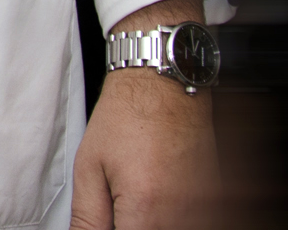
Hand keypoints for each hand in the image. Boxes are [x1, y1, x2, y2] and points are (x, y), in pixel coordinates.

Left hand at [70, 0, 218, 228]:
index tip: (104, 218)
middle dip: (127, 222)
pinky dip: (165, 214)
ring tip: (132, 187)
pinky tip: (151, 188)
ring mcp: (203, 211)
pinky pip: (186, 220)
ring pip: (167, 228)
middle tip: (114, 202)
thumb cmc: (126, 117)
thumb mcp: (90, 166)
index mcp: (147, 210)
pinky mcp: (212, 203)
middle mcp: (183, 216)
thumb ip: (88, 217)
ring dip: (145, 219)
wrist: (165, 85)